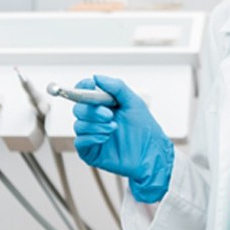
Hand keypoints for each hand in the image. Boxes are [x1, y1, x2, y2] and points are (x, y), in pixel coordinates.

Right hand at [72, 75, 173, 202]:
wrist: (151, 152)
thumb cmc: (144, 128)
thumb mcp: (133, 102)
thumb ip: (116, 87)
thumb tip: (97, 77)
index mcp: (104, 105)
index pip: (84, 93)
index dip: (83, 88)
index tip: (89, 84)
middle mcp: (96, 119)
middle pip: (79, 108)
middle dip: (93, 110)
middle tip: (109, 114)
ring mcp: (92, 134)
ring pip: (79, 125)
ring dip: (96, 125)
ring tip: (113, 128)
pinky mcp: (91, 151)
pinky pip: (80, 141)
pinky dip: (92, 137)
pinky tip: (106, 137)